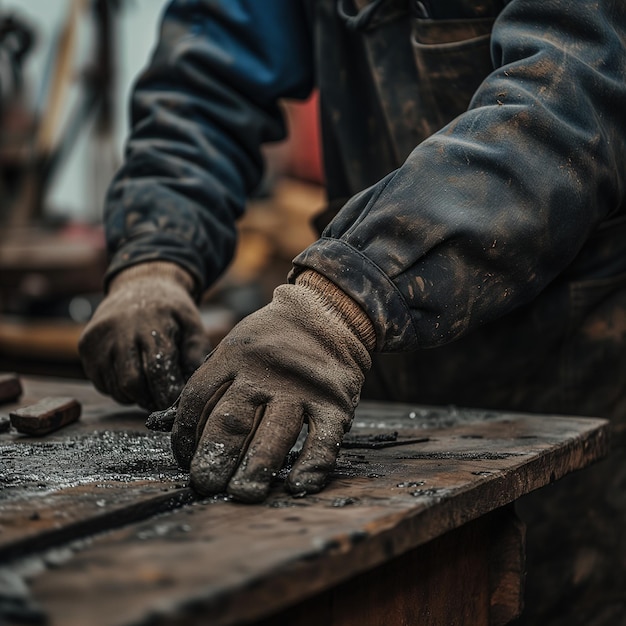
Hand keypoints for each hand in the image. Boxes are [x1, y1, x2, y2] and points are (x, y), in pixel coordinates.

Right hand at [78, 261, 210, 410]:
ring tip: (148, 385)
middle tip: (160, 400)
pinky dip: (117, 388)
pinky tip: (130, 373)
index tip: (175, 402)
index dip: (166, 393)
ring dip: (133, 396)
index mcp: (152, 325)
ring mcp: (100, 338)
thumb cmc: (171, 311)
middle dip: (149, 399)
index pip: (157, 370)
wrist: (140, 284)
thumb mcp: (191, 324)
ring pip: (115, 387)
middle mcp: (121, 330)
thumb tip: (194, 387)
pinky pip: (101, 383)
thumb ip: (196, 354)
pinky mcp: (85, 345)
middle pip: (131, 383)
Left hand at [166, 271, 374, 502]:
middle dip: (217, 454)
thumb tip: (157, 423)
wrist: (327, 314)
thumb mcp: (232, 349)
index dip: (184, 432)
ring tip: (243, 493)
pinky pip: (323, 439)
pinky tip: (297, 486)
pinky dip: (312, 465)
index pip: (197, 397)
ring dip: (258, 465)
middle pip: (234, 417)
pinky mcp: (334, 403)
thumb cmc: (271, 340)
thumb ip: (203, 385)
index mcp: (233, 356)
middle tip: (205, 484)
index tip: (185, 459)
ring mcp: (302, 389)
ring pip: (276, 431)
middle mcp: (266, 372)